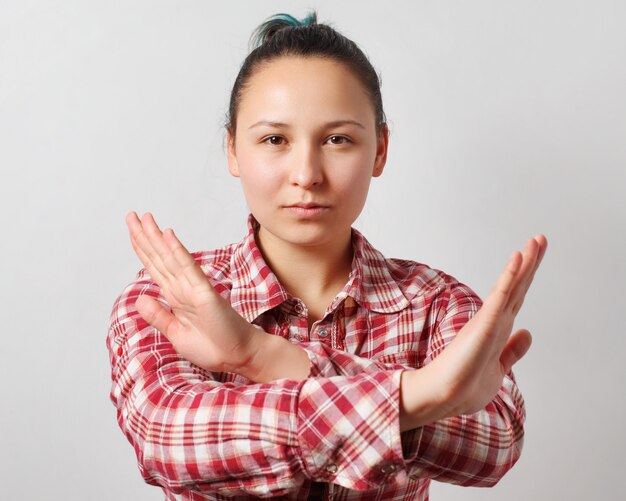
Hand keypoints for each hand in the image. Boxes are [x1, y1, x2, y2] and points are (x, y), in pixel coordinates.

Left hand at [125, 211, 263, 374]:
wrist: (238, 356)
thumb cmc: (213, 345)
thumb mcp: (176, 333)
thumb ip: (158, 315)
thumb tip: (139, 298)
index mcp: (175, 297)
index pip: (155, 267)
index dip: (142, 248)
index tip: (132, 230)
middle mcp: (183, 288)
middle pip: (159, 257)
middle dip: (144, 236)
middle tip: (132, 214)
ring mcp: (194, 288)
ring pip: (170, 258)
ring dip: (157, 237)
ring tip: (145, 218)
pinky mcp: (205, 293)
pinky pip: (188, 269)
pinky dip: (177, 252)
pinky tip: (168, 236)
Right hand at [400, 234, 546, 428]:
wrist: (445, 397)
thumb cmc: (466, 386)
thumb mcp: (499, 368)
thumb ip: (513, 350)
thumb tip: (528, 333)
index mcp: (498, 329)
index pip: (517, 297)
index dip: (527, 276)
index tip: (534, 255)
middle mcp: (494, 319)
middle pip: (517, 286)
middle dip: (530, 262)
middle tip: (540, 238)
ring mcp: (489, 320)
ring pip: (511, 286)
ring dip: (524, 263)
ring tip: (534, 241)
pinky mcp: (484, 324)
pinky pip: (500, 296)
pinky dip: (510, 277)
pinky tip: (517, 259)